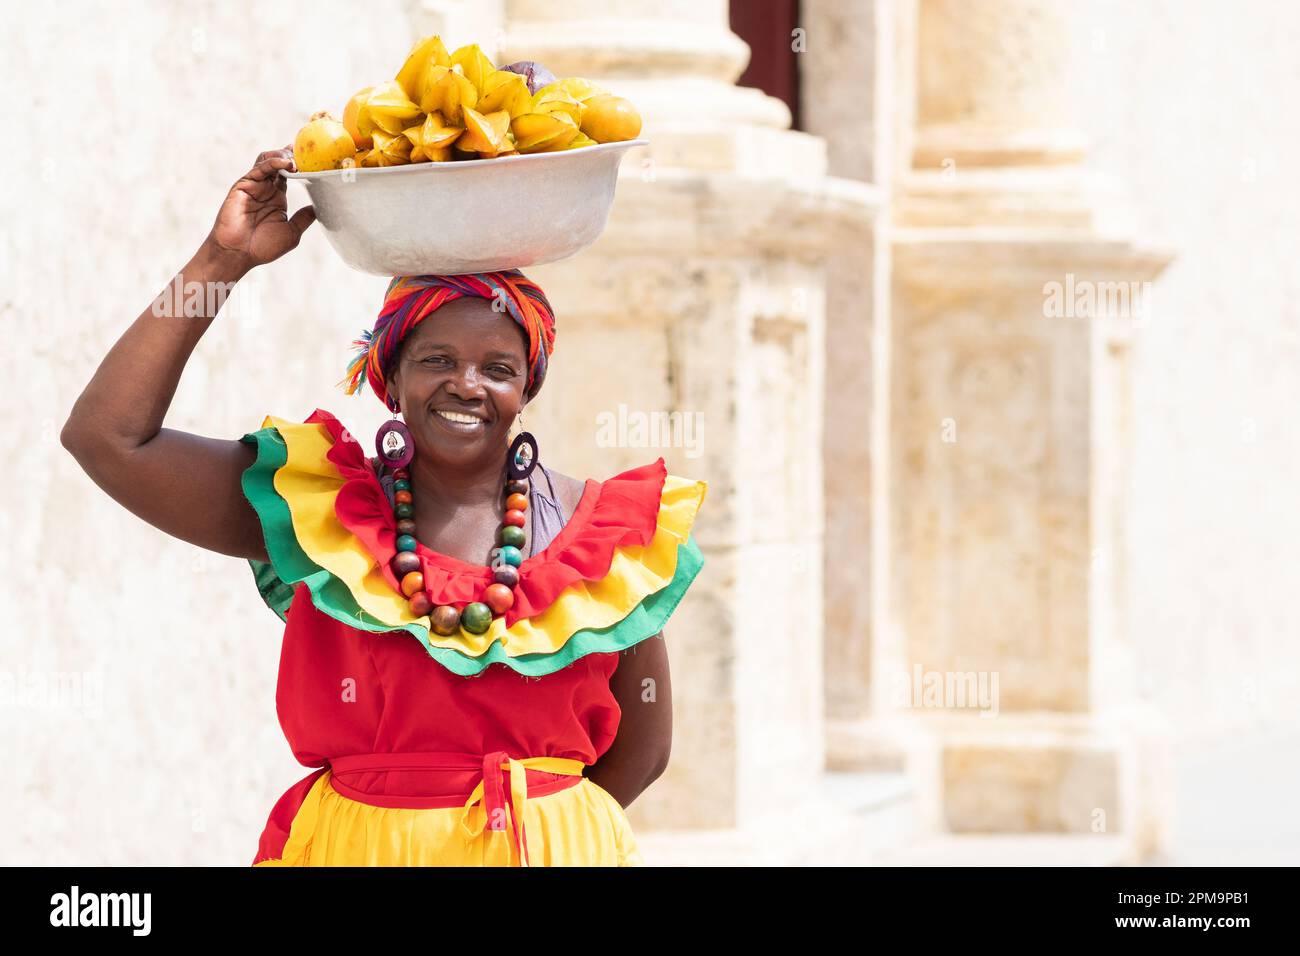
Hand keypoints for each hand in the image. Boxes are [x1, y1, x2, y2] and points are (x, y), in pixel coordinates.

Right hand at [206, 147, 315, 274]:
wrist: (239, 254)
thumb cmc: (262, 247)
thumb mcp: (291, 232)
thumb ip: (304, 218)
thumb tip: (319, 208)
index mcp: (276, 197)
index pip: (288, 173)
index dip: (300, 164)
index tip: (315, 157)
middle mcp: (265, 188)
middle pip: (279, 162)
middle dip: (293, 155)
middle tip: (309, 152)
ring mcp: (254, 185)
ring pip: (268, 160)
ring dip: (283, 155)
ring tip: (298, 159)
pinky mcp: (243, 185)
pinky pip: (260, 168)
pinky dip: (274, 162)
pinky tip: (287, 163)